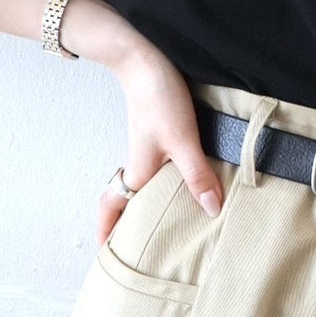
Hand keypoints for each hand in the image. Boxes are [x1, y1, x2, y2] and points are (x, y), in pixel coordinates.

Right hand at [94, 43, 224, 248]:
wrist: (146, 59)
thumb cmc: (158, 98)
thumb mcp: (183, 140)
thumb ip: (197, 175)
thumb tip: (210, 211)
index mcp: (137, 173)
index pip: (113, 210)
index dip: (106, 234)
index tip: (105, 258)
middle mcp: (137, 166)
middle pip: (124, 204)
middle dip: (126, 229)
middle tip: (138, 252)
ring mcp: (147, 151)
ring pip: (141, 188)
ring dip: (146, 207)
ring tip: (165, 227)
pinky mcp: (159, 137)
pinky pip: (156, 171)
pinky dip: (163, 186)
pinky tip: (183, 187)